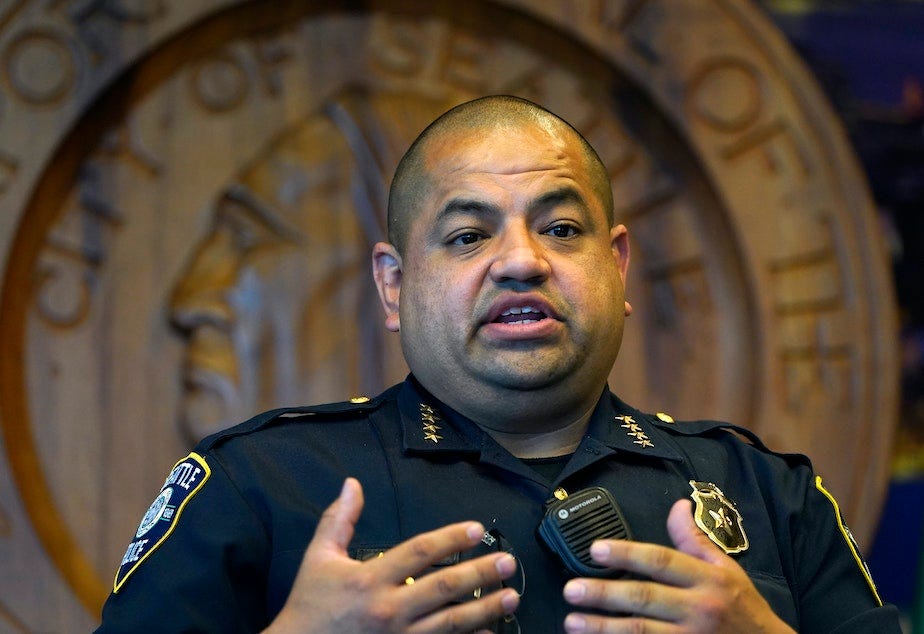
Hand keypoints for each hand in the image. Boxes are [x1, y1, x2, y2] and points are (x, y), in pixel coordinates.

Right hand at [264, 478, 519, 632]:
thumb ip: (339, 520)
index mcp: (370, 578)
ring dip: (485, 608)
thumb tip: (352, 484)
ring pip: (451, 622)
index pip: (419, 552)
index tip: (477, 529)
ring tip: (512, 596)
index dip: (451, 538)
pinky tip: (491, 632)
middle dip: (480, 572)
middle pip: (444, 586)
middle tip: (507, 562)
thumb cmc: (309, 606)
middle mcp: (388, 609)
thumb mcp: (318, 558)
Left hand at [561, 499, 794, 632]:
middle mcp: (698, 609)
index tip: (595, 549)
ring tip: (572, 621)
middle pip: (644, 598)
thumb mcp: (725, 568)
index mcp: (706, 579)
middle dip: (604, 594)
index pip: (661, 561)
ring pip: (640, 632)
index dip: (627, 554)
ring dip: (603, 627)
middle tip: (571, 589)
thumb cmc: (742, 606)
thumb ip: (694, 540)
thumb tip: (678, 505)